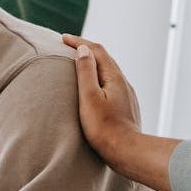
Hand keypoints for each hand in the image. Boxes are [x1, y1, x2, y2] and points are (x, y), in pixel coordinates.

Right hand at [62, 34, 180, 190]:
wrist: (127, 152)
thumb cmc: (104, 128)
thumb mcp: (89, 97)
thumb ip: (85, 71)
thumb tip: (83, 49)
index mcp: (114, 76)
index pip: (96, 50)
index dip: (79, 42)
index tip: (63, 38)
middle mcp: (123, 82)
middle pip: (104, 58)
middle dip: (86, 49)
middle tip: (69, 46)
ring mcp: (127, 95)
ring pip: (109, 72)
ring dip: (94, 64)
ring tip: (79, 63)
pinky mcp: (126, 107)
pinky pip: (112, 84)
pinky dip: (100, 78)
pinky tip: (95, 87)